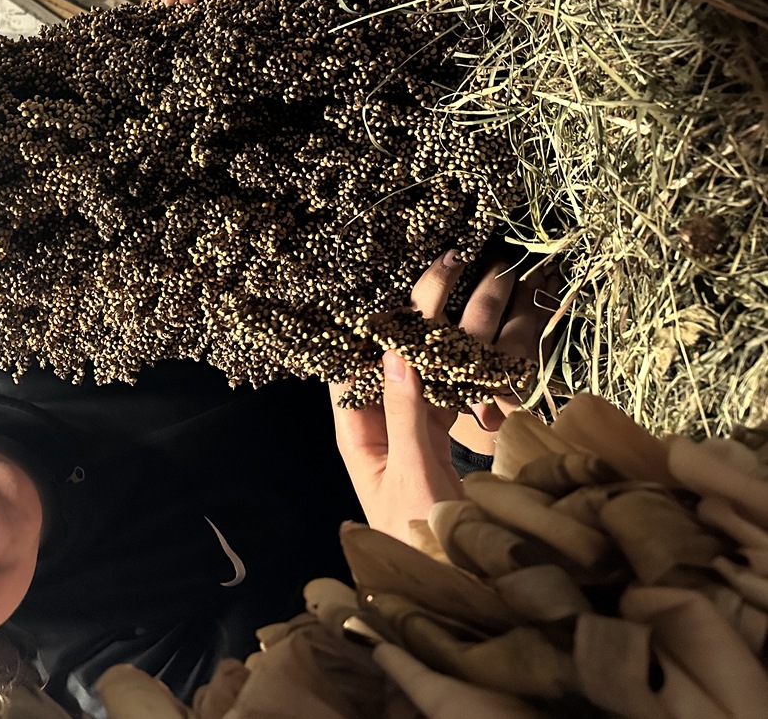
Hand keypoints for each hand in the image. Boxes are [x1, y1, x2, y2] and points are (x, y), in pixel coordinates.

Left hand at [329, 252, 547, 540]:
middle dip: (422, 314)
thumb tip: (394, 352)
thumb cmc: (419, 542)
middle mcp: (386, 426)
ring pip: (434, 371)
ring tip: (482, 282)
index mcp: (360, 434)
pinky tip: (498, 335)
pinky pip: (460, 395)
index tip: (386, 280)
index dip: (366, 325)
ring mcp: (418, 432)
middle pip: (399, 359)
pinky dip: (478, 368)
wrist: (459, 590)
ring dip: (456, 332)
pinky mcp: (449, 443)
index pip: (354, 366)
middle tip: (447, 262)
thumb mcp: (411, 477)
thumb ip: (405, 415)